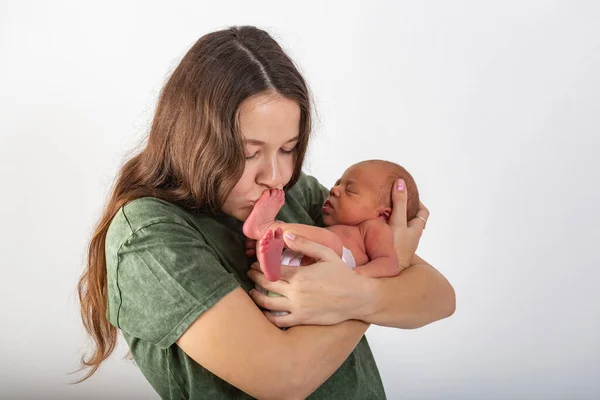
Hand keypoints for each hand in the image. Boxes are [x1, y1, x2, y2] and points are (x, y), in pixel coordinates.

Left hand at [246, 232, 375, 327]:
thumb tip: (285, 235)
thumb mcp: (326, 254)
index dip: (260, 265)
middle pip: (266, 284)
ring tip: (252, 291)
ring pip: (267, 303)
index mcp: (300, 274)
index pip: (271, 269)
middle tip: (250, 273)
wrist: (357, 298)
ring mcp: (298, 307)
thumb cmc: (342, 274)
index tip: (256, 263)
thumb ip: (305, 244)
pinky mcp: (302, 319)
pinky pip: (278, 320)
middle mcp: (296, 292)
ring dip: (256, 296)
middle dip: (255, 277)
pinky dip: (267, 316)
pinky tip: (264, 311)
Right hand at [389, 179, 429, 269]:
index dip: (417, 202)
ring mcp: (400, 245)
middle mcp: (410, 238)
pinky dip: (385, 229)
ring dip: (393, 220)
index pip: (423, 212)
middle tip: (392, 201)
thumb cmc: (395, 249)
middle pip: (411, 220)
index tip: (406, 193)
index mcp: (415, 230)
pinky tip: (375, 227)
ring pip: (400, 228)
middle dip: (403, 210)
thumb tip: (400, 182)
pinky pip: (390, 236)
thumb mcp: (398, 222)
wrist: (386, 274)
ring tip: (382, 212)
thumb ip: (398, 203)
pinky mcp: (391, 250)